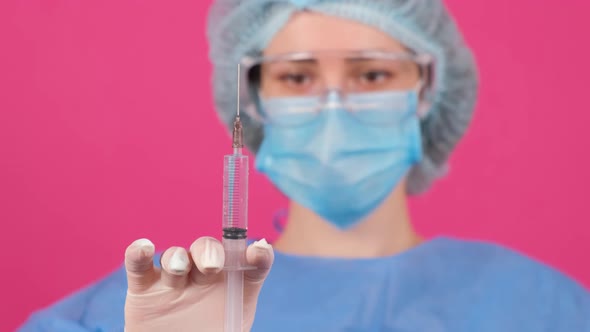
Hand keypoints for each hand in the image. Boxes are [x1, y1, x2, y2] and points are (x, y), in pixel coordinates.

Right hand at [123, 237, 273, 331]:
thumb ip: (237, 325)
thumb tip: (248, 295)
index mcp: (233, 290)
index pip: (251, 265)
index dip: (257, 255)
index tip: (258, 252)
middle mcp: (205, 279)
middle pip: (210, 251)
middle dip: (210, 252)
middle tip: (211, 266)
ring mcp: (174, 281)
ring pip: (177, 256)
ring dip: (177, 257)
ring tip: (178, 269)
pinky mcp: (144, 288)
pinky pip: (139, 265)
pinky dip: (139, 253)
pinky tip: (144, 249)